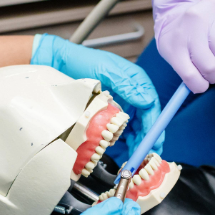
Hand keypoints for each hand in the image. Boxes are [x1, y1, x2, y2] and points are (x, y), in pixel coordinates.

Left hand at [31, 34, 163, 154]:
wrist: (60, 62)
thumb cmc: (82, 60)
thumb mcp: (106, 70)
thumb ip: (127, 85)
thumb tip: (146, 100)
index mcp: (135, 81)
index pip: (151, 105)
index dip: (153, 124)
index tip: (152, 140)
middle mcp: (131, 92)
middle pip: (145, 118)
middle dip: (146, 137)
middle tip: (144, 153)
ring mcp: (120, 101)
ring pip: (133, 124)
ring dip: (135, 140)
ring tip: (133, 154)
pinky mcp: (108, 109)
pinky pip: (119, 126)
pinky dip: (120, 137)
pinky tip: (117, 146)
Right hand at [152, 0, 214, 93]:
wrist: (170, 20)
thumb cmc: (205, 23)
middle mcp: (200, 17)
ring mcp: (185, 35)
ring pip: (210, 68)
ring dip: (213, 76)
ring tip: (209, 72)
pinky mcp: (173, 52)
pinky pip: (192, 77)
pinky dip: (199, 85)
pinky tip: (200, 83)